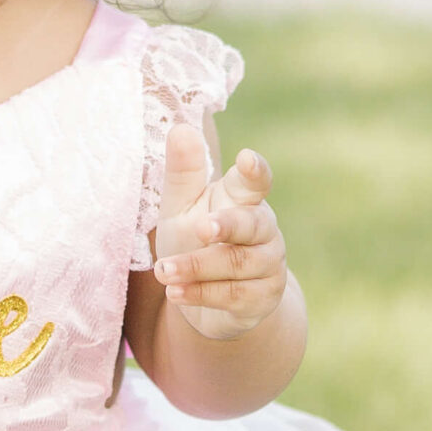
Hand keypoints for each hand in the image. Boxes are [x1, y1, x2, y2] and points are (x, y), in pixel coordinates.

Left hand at [152, 123, 288, 341]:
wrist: (214, 302)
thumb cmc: (197, 241)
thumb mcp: (182, 207)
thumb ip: (183, 173)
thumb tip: (181, 128)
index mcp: (243, 199)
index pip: (255, 181)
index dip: (254, 171)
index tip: (247, 159)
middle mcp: (263, 229)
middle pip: (251, 224)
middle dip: (226, 225)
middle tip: (201, 227)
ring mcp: (268, 264)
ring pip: (237, 264)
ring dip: (196, 267)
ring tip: (162, 271)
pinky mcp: (263, 297)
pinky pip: (234, 295)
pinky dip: (201, 294)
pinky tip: (174, 292)